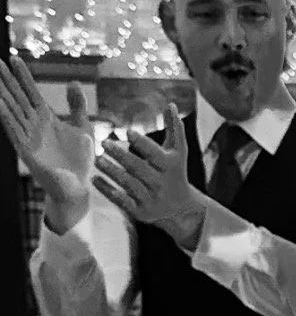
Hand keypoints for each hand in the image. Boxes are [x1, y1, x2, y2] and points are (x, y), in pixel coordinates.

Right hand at [0, 59, 94, 226]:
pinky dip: (6, 117)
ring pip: (12, 110)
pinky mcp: (27, 151)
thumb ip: (77, 105)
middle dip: (6, 80)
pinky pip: (14, 131)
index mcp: (46, 118)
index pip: (30, 91)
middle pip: (17, 97)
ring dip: (3, 95)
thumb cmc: (79, 160)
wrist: (77, 187)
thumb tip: (73, 82)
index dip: (22, 74)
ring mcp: (28, 137)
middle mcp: (34, 125)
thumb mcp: (82, 127)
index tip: (12, 56)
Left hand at [95, 105, 204, 248]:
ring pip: (129, 184)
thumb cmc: (174, 171)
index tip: (126, 132)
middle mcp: (161, 183)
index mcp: (170, 166)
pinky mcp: (140, 211)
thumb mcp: (178, 151)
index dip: (141, 143)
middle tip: (104, 143)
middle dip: (121, 156)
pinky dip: (108, 190)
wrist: (180, 207)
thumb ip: (174, 128)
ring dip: (112, 172)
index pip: (154, 154)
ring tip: (98, 160)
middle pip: (139, 168)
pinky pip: (122, 201)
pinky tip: (95, 179)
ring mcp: (151, 199)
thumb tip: (170, 104)